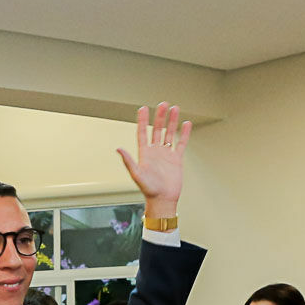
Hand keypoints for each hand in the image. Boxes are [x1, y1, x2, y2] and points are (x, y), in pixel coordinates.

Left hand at [114, 102, 190, 216]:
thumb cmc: (149, 190)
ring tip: (174, 109)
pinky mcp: (176, 159)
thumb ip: (128, 161)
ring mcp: (166, 154)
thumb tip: (118, 149)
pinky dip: (184, 133)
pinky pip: (181, 143)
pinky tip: (186, 124)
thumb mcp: (137, 174)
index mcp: (144, 154)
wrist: (163, 200)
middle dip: (159, 116)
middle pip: (157, 129)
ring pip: (169, 133)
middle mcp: (155, 152)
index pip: (142, 132)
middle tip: (163, 104)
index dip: (142, 120)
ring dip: (171, 121)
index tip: (143, 108)